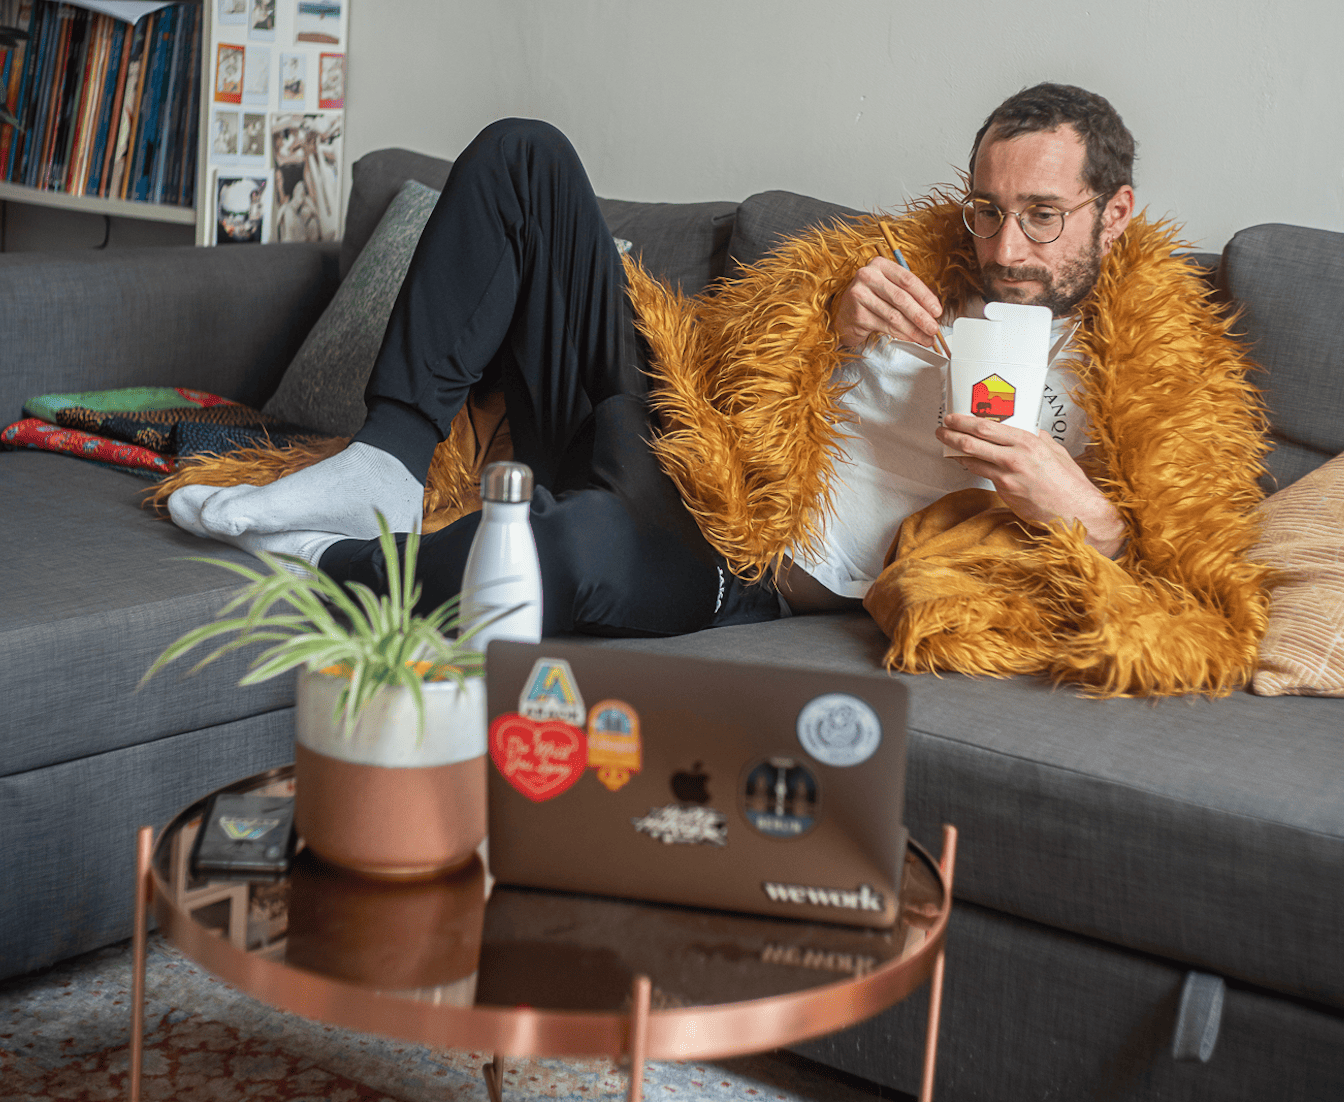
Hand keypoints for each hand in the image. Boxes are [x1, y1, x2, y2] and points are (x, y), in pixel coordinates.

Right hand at [834, 257, 943, 350]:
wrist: (844, 315)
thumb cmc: (871, 300)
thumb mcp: (888, 289)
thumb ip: (908, 294)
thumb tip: (932, 313)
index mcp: (880, 265)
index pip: (908, 280)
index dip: (925, 296)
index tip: (937, 311)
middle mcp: (868, 276)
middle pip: (901, 298)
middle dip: (921, 316)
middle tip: (933, 328)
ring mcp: (860, 294)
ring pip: (894, 315)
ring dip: (913, 329)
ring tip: (925, 338)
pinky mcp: (857, 314)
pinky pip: (885, 326)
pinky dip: (901, 334)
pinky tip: (910, 338)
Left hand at [937, 414, 1125, 556]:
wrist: (1075, 512)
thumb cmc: (1069, 483)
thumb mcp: (1057, 452)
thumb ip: (1040, 440)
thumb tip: (1031, 431)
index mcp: (1028, 443)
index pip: (988, 428)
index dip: (964, 422)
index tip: (953, 418)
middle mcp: (1014, 458)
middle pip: (973, 442)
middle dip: (952, 434)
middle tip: (941, 430)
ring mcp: (1007, 476)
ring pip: (972, 460)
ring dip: (956, 452)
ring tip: (947, 446)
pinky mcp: (1004, 492)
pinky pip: (982, 476)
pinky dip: (972, 467)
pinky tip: (967, 463)